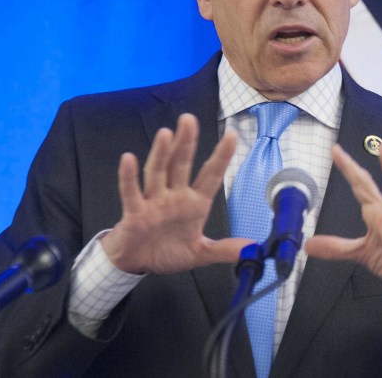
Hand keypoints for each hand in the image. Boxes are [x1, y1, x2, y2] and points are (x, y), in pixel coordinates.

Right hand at [101, 113, 250, 273]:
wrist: (136, 263)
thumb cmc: (166, 252)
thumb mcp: (199, 253)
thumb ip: (223, 249)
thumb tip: (252, 249)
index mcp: (193, 203)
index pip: (210, 176)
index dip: (221, 157)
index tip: (232, 135)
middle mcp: (174, 196)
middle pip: (180, 165)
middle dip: (186, 143)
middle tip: (189, 119)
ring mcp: (153, 201)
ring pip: (158, 172)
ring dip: (161, 153)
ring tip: (166, 132)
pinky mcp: (134, 212)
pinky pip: (131, 192)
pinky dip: (129, 177)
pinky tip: (128, 159)